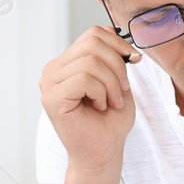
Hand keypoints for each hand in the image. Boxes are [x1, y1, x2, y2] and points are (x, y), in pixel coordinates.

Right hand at [39, 26, 137, 172]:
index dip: (119, 44)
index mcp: (67, 63)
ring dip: (111, 84)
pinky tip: (100, 107)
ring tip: (112, 102)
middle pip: (93, 43)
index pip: (94, 34)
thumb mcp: (118, 80)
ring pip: (90, 62)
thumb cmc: (110, 121)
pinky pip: (84, 79)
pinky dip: (101, 92)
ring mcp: (49, 83)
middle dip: (118, 66)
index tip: (134, 62)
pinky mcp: (51, 98)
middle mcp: (53, 70)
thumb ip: (113, 56)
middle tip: (121, 90)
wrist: (103, 152)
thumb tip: (114, 31)